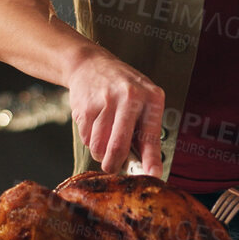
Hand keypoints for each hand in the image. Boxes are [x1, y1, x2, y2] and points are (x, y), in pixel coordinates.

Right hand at [64, 49, 165, 175]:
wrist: (90, 64)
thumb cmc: (121, 87)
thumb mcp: (143, 99)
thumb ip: (145, 128)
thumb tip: (145, 166)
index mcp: (151, 97)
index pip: (151, 136)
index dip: (151, 161)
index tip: (153, 176)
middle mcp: (131, 97)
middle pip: (118, 147)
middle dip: (113, 165)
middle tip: (112, 168)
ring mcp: (106, 101)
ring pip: (98, 146)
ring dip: (99, 152)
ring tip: (104, 138)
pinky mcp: (85, 106)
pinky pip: (86, 138)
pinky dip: (89, 139)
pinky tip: (94, 124)